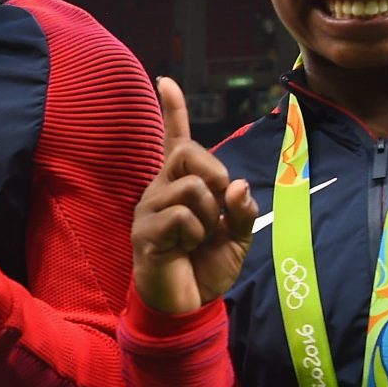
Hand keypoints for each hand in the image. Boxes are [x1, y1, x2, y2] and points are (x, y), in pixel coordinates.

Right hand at [132, 78, 258, 314]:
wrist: (186, 306)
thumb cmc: (206, 267)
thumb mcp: (237, 237)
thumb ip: (242, 210)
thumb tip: (239, 185)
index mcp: (181, 185)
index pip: (175, 140)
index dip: (173, 110)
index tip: (166, 80)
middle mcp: (160, 190)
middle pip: (188, 151)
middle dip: (215, 173)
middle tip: (219, 208)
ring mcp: (150, 209)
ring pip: (191, 186)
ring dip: (209, 215)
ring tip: (199, 238)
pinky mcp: (145, 232)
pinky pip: (181, 216)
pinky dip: (195, 234)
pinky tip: (184, 249)